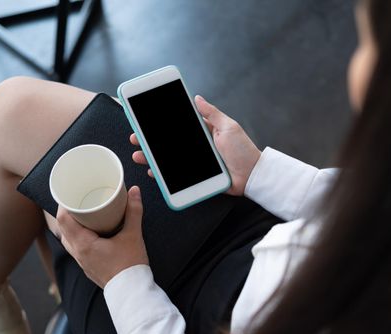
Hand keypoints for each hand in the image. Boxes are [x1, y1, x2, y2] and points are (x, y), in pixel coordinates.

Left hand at [56, 186, 148, 288]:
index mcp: (84, 244)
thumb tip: (134, 191)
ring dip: (72, 227)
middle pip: (63, 229)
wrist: (132, 292)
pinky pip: (77, 249)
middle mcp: (78, 254)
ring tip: (83, 216)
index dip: (63, 205)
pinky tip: (91, 234)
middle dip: (68, 214)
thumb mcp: (133, 234)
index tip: (70, 195)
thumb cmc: (130, 266)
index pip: (63, 220)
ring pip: (69, 240)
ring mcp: (82, 262)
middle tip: (78, 202)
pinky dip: (79, 238)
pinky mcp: (89, 268)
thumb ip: (134, 211)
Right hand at [130, 95, 260, 195]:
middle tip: (137, 137)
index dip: (162, 123)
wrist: (253, 176)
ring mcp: (194, 162)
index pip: (179, 126)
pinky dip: (163, 175)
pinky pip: (176, 176)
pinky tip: (153, 172)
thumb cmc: (243, 151)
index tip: (146, 120)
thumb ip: (212, 114)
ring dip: (151, 157)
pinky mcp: (196, 177)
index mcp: (203, 133)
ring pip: (168, 159)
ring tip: (140, 154)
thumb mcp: (229, 127)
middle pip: (168, 142)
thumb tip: (197, 98)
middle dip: (150, 140)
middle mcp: (196, 147)